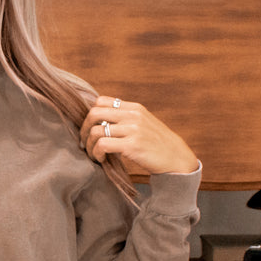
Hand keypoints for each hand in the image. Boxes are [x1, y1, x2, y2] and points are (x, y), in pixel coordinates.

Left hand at [79, 95, 197, 175]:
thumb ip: (127, 119)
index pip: (101, 101)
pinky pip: (102, 145)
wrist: (176, 159)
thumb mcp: (144, 124)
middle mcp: (133, 115)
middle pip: (94, 113)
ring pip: (95, 131)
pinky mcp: (132, 145)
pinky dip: (96, 153)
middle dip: (83, 129)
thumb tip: (101, 121)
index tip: (90, 129)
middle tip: (85, 142)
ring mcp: (133, 129)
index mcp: (134, 108)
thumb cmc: (158, 145)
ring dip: (88, 145)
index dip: (91, 115)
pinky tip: (100, 159)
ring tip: (93, 154)